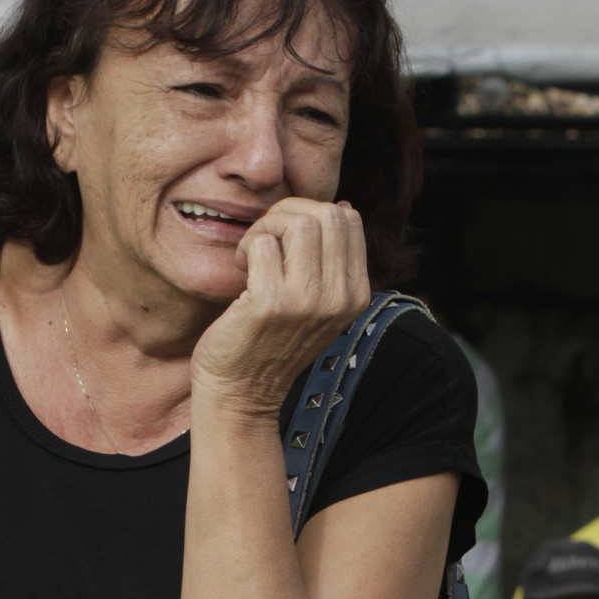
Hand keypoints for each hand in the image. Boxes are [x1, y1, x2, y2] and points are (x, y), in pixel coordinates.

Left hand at [189, 198, 369, 414]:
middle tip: (265, 240)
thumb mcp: (318, 302)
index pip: (348, 220)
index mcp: (356, 294)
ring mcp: (307, 301)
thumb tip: (340, 207)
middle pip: (325, 213)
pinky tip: (242, 273)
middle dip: (286, 214)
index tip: (286, 239)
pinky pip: (263, 244)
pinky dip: (246, 249)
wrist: (242, 392)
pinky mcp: (271, 303)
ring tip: (254, 256)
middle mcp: (339, 298)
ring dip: (265, 229)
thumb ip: (331, 261)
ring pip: (297, 221)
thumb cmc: (271, 339)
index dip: (310, 213)